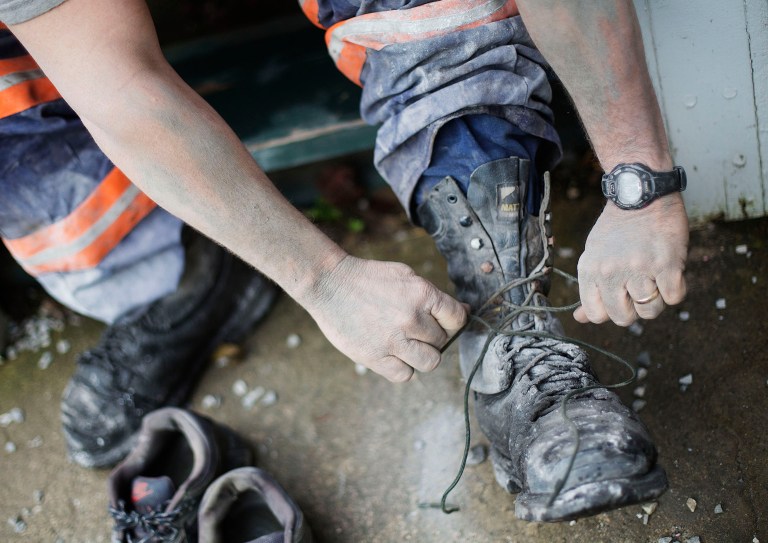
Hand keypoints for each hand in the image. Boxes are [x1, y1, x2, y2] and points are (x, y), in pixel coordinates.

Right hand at [304, 255, 467, 381]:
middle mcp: (411, 319)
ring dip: (422, 354)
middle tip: (414, 328)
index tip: (443, 321)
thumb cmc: (368, 279)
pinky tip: (394, 354)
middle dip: (432, 336)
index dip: (453, 321)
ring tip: (407, 344)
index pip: (457, 318)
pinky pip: (405, 375)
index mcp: (422, 294)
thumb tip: (464, 310)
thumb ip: (433, 295)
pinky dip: (404, 368)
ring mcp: (393, 341)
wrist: (329, 284)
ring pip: (430, 362)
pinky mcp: (375, 357)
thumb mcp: (405, 275)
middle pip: (442, 341)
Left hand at [574, 193, 687, 325]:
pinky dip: (675, 289)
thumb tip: (580, 318)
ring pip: (650, 311)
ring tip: (655, 279)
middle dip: (634, 309)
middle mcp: (611, 272)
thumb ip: (589, 289)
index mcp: (590, 271)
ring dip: (656, 300)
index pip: (597, 315)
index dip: (610, 311)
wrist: (642, 195)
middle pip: (623, 318)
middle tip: (639, 289)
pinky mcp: (667, 264)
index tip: (619, 298)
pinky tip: (669, 273)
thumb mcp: (594, 256)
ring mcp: (639, 269)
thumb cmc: (617, 228)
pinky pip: (674, 298)